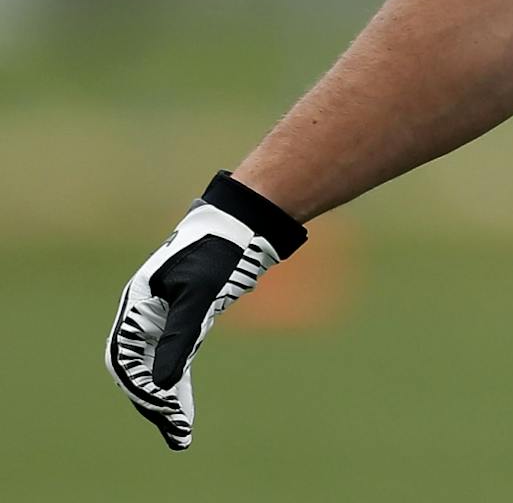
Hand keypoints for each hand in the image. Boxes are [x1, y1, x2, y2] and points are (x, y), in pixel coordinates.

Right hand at [105, 171, 307, 448]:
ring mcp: (163, 318)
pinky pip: (173, 359)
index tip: (165, 409)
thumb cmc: (219, 250)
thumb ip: (181, 335)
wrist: (242, 222)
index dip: (143, 387)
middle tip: (177, 433)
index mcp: (138, 304)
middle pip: (138, 368)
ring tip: (179, 433)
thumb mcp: (200, 292)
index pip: (127, 358)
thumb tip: (165, 381)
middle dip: (154, 402)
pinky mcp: (183, 320)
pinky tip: (183, 405)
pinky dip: (177, 383)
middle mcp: (145, 314)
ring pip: (155, 367)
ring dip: (165, 399)